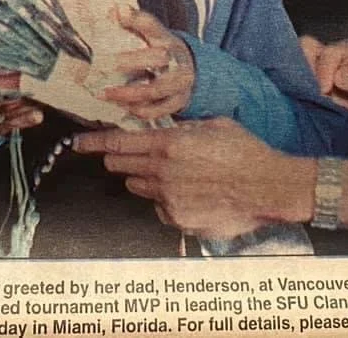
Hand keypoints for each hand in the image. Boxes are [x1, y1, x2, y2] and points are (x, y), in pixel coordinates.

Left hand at [73, 118, 305, 237]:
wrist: (269, 187)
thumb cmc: (246, 152)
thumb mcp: (212, 126)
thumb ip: (183, 129)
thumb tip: (166, 130)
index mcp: (169, 144)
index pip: (118, 142)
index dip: (94, 142)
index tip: (79, 143)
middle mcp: (163, 172)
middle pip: (122, 166)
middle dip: (121, 159)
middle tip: (130, 155)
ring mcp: (169, 200)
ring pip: (139, 187)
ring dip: (147, 179)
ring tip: (177, 174)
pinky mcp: (179, 220)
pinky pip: (160, 208)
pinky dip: (167, 200)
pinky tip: (192, 193)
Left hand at [102, 9, 195, 121]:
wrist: (190, 72)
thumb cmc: (161, 51)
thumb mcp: (151, 35)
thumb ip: (132, 22)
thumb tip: (115, 9)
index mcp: (167, 39)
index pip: (153, 25)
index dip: (137, 18)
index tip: (120, 10)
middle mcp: (177, 59)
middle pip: (157, 57)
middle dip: (128, 61)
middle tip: (101, 65)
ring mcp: (181, 82)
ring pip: (154, 89)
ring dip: (126, 93)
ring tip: (102, 94)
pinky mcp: (179, 101)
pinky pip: (156, 110)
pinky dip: (137, 110)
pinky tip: (120, 106)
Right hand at [299, 36, 347, 123]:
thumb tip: (339, 77)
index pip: (329, 53)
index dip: (324, 71)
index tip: (324, 90)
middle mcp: (329, 53)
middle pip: (306, 46)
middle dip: (304, 67)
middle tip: (311, 91)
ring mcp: (315, 64)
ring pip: (294, 57)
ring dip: (297, 77)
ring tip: (304, 95)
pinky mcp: (306, 78)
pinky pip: (292, 75)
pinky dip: (292, 85)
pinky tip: (298, 97)